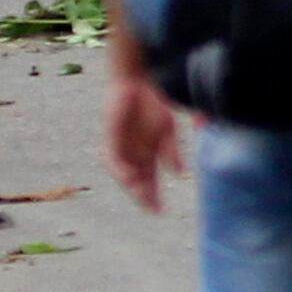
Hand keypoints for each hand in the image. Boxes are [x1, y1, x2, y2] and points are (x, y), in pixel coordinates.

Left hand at [105, 73, 185, 212]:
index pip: (151, 180)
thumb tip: (180, 173)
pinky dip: (121, 169)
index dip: (155, 195)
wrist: (137, 81)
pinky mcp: (111, 139)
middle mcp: (134, 154)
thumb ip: (172, 151)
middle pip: (138, 181)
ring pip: (126, 173)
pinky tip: (130, 176)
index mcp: (149, 153)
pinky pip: (114, 159)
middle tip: (153, 208)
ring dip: (133, 185)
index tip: (162, 211)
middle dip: (144, 195)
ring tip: (142, 196)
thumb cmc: (154, 101)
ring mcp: (122, 148)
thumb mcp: (168, 129)